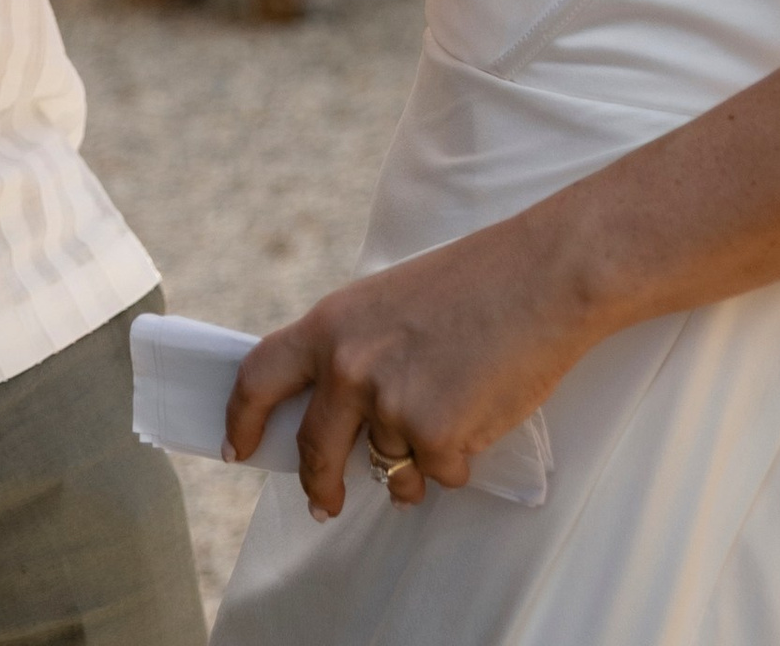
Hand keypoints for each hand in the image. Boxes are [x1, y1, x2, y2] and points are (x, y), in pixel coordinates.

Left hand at [223, 214, 586, 517]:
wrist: (543, 276)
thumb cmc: (479, 283)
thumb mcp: (391, 302)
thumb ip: (357, 350)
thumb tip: (339, 413)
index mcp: (332, 323)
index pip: (259, 376)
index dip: (241, 418)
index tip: (236, 447)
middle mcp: (348, 365)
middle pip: (314, 449)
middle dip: (319, 486)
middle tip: (326, 502)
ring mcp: (389, 403)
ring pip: (388, 466)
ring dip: (413, 466)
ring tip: (453, 420)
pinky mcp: (434, 436)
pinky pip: (438, 474)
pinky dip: (459, 461)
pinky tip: (482, 414)